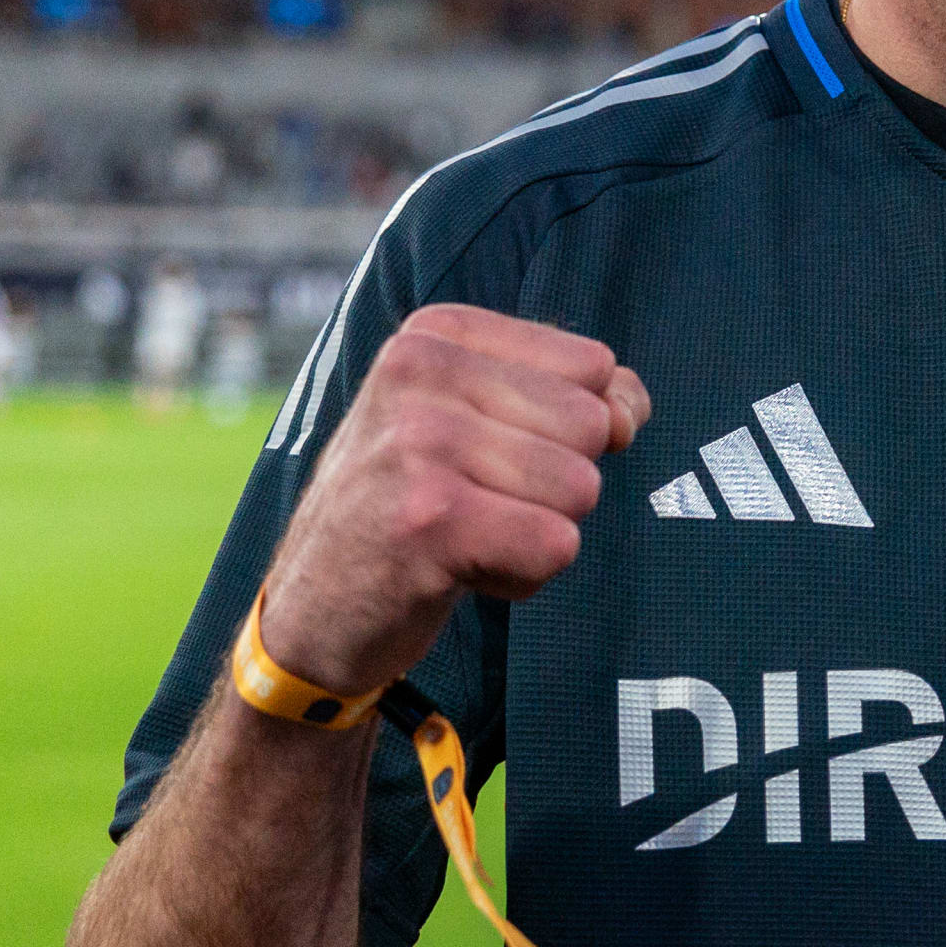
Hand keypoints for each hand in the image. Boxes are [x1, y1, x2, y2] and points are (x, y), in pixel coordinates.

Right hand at [257, 305, 649, 698]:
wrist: (312, 612)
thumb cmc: (412, 508)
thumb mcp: (478, 424)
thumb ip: (573, 396)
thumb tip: (632, 407)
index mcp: (436, 334)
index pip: (593, 366)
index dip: (567, 433)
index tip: (486, 458)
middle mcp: (420, 370)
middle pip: (591, 427)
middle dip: (554, 487)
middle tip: (472, 506)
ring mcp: (420, 442)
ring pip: (580, 489)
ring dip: (536, 534)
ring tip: (462, 538)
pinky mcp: (429, 520)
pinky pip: (556, 545)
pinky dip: (522, 577)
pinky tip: (456, 573)